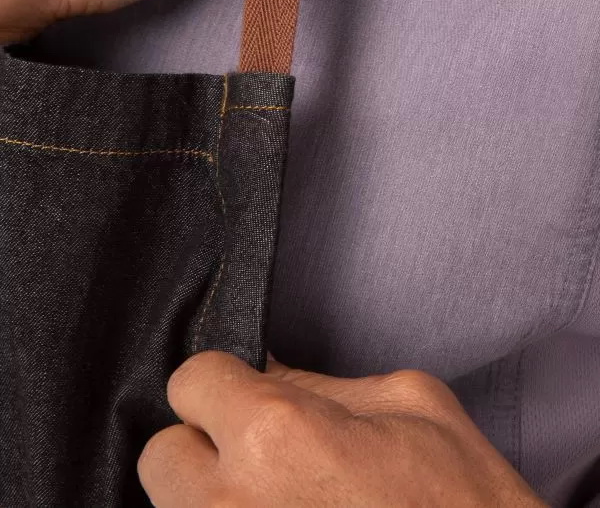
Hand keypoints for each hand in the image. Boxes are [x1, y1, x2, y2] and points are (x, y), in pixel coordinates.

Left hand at [138, 352, 546, 506]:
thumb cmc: (466, 504)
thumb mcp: (412, 406)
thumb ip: (324, 381)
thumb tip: (267, 373)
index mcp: (276, 432)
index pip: (189, 381)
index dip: (221, 386)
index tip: (245, 400)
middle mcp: (230, 506)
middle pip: (161, 457)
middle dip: (202, 451)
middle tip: (257, 463)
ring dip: (209, 503)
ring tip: (275, 506)